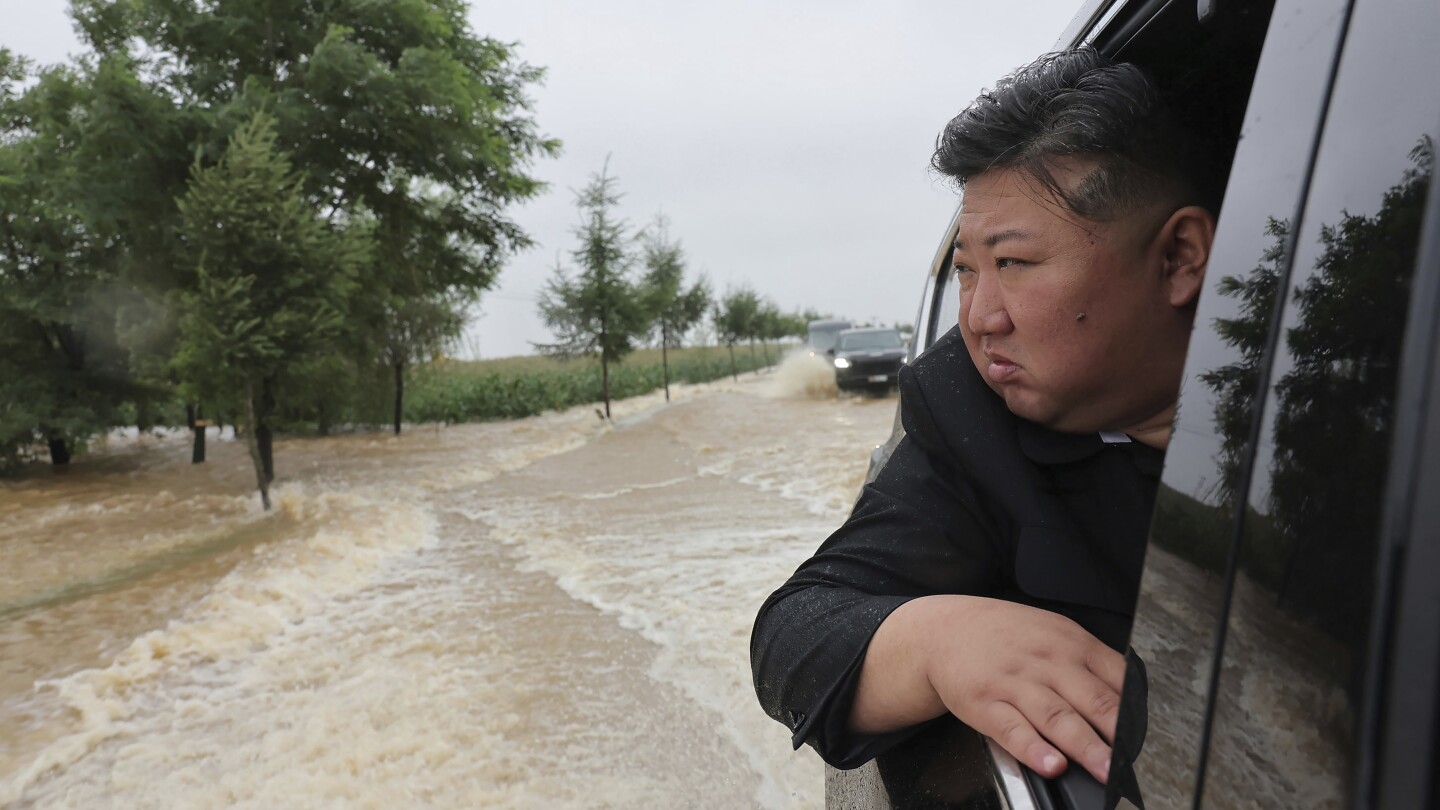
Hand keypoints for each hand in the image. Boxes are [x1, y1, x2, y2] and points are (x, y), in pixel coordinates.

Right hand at [851, 595, 1124, 782]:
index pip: (1114, 678)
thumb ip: (1091, 663)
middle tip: (1132, 761)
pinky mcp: (985, 704)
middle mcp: (1046, 662)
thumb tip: (1130, 699)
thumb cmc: (1004, 636)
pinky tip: (1049, 763)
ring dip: (1083, 746)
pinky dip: (1033, 748)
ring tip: (1103, 769)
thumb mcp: (1053, 633)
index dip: (1133, 712)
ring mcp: (1014, 683)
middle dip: (1115, 734)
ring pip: (1057, 717)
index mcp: (1070, 644)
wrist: (945, 629)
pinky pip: (1012, 729)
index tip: (1145, 738)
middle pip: (1090, 700)